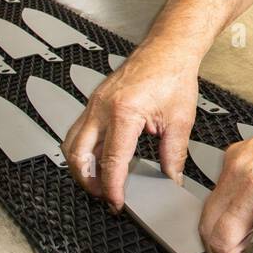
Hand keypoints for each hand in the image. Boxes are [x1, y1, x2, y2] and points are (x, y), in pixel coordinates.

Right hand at [62, 46, 198, 211]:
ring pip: (72, 143)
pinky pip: (80, 131)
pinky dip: (85, 150)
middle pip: (78, 155)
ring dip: (81, 167)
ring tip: (101, 182)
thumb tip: (171, 178)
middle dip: (88, 182)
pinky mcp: (95, 101)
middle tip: (105, 195)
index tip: (117, 203)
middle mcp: (102, 107)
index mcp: (124, 112)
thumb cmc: (173, 75)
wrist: (168, 49)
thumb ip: (173, 155)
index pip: (111, 161)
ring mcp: (94, 103)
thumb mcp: (180, 120)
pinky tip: (101, 159)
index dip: (112, 188)